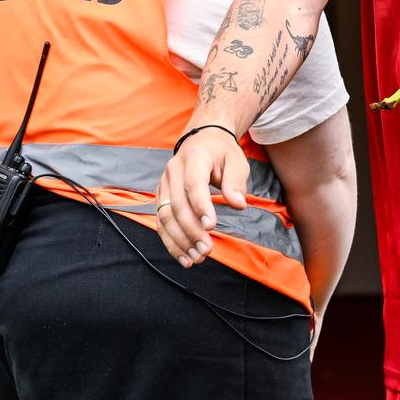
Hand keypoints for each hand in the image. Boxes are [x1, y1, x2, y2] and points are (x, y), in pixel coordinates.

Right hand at [155, 126, 247, 267]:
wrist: (203, 141)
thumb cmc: (222, 153)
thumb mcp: (236, 161)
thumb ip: (236, 182)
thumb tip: (238, 204)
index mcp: (194, 157)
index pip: (193, 184)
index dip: (201, 206)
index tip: (211, 226)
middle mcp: (173, 170)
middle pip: (177, 204)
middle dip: (191, 230)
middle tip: (207, 250)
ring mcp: (164, 183)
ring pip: (164, 216)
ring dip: (179, 240)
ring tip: (196, 258)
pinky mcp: (160, 196)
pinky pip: (160, 222)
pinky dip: (170, 241)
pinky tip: (184, 256)